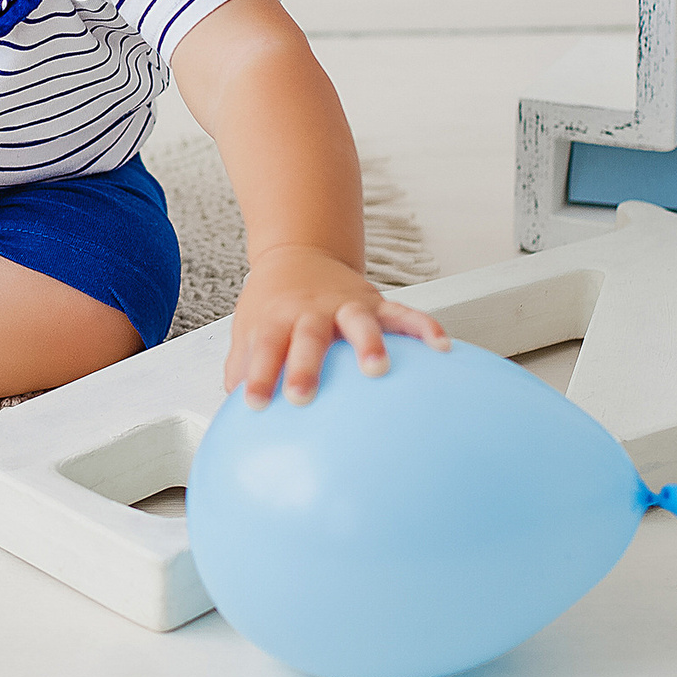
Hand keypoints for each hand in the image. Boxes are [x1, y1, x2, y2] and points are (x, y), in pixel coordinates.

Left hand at [224, 246, 449, 406]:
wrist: (297, 255)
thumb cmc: (271, 306)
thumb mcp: (248, 330)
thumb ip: (242, 370)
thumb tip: (235, 421)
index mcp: (277, 320)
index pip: (264, 346)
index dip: (258, 374)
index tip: (255, 404)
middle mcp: (311, 311)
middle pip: (309, 336)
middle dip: (306, 366)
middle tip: (303, 396)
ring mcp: (346, 306)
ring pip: (359, 321)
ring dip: (368, 343)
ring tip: (377, 370)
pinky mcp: (375, 304)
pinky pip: (404, 315)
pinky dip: (423, 328)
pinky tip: (441, 347)